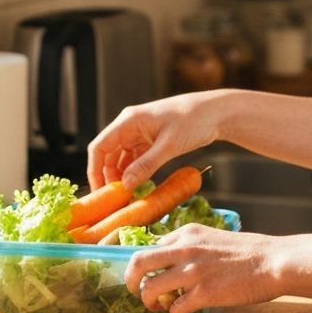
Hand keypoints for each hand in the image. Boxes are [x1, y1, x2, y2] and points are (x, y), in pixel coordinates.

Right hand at [86, 91, 222, 189]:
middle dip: (108, 177)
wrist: (217, 112)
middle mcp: (130, 126)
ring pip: (121, 158)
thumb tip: (125, 185)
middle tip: (112, 200)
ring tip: (125, 197)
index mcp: (128, 121)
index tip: (98, 191)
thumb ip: (145, 165)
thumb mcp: (169, 146)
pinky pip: (135, 159)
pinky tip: (138, 188)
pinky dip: (134, 173)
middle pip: (108, 154)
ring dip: (122, 177)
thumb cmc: (193, 121)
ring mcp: (140, 133)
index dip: (95, 170)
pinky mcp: (151, 140)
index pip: (100, 146)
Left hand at [123, 225, 281, 312]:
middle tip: (134, 290)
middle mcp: (184, 248)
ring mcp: (192, 271)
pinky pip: (175, 309)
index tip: (146, 273)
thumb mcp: (214, 238)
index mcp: (187, 233)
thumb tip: (176, 263)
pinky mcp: (204, 293)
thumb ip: (193, 247)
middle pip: (138, 262)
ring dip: (148, 301)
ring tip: (156, 308)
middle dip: (130, 280)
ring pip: (150, 288)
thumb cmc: (250, 252)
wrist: (275, 261)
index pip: (151, 244)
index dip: (145, 262)